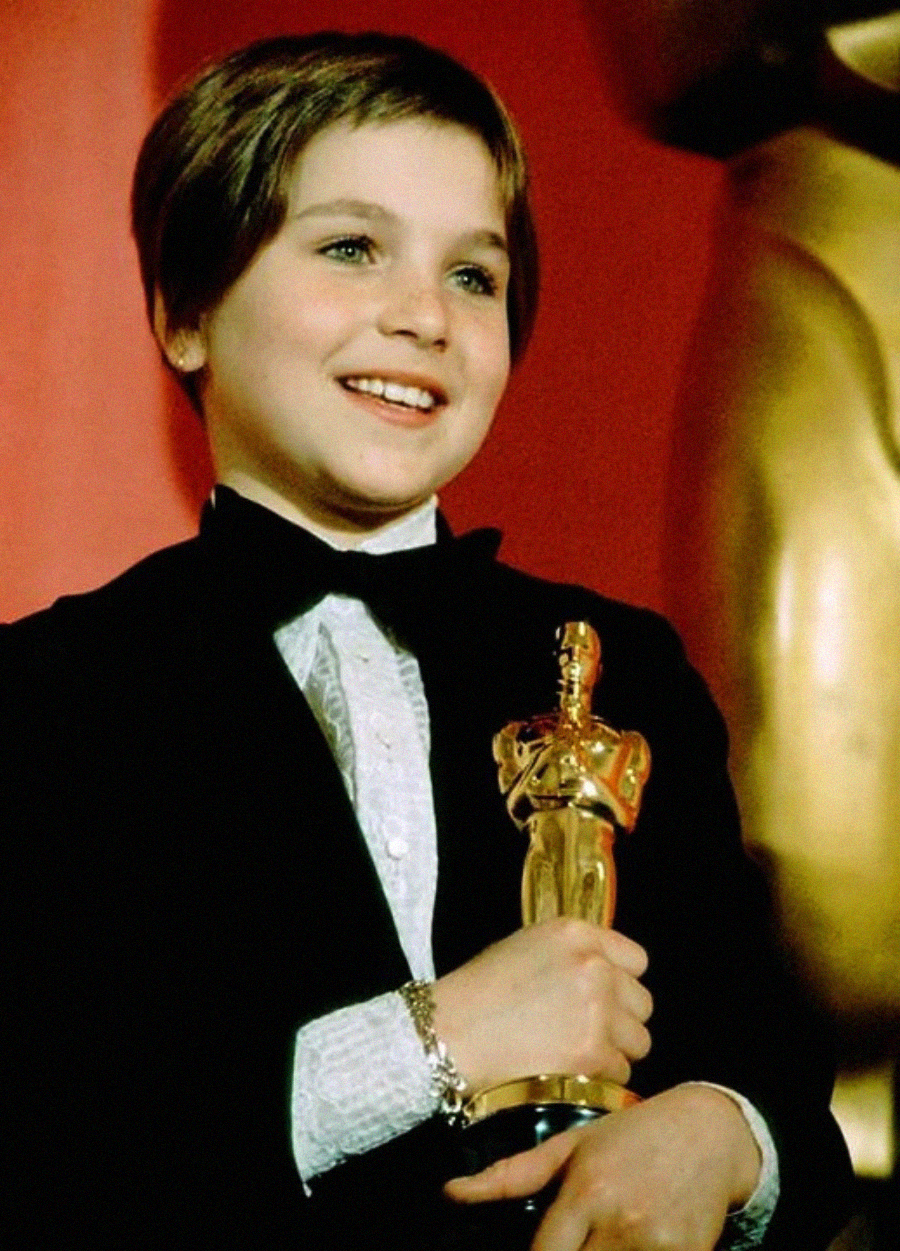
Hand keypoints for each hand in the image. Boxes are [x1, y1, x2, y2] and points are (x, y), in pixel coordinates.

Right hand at [432, 917, 650, 1092]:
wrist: (452, 1034)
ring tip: (577, 1054)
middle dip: (621, 1020)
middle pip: (642, 1002)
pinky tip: (570, 1072)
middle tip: (588, 1031)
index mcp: (576, 934)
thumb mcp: (527, 946)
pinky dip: (600, 1078)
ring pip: (638, 1041)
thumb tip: (608, 973)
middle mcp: (594, 967)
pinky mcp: (592, 1053)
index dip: (621, 982)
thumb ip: (574, 954)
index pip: (637, 960)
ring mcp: (597, 1010)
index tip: (606, 997)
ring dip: (614, 1051)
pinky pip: (621, 1072)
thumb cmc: (480, 992)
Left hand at [445, 1084, 761, 1250]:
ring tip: (594, 1244)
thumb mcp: (572, 1145)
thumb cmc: (631, 1136)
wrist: (708, 1134)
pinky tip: (621, 1248)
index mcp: (585, 1191)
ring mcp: (657, 1245)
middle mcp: (620, 1221)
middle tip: (569, 1246)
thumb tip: (449, 1192)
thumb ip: (512, 1175)